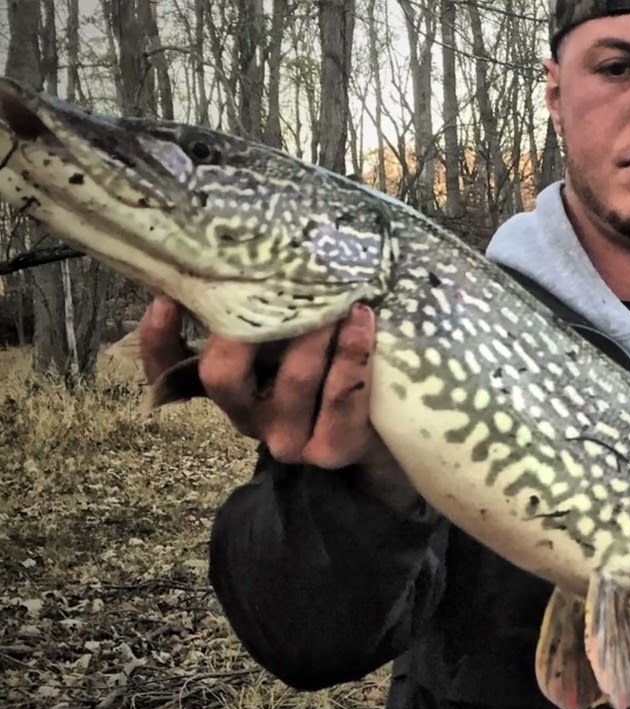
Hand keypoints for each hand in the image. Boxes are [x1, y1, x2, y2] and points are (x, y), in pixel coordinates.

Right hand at [137, 295, 377, 468]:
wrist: (384, 428)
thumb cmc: (331, 368)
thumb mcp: (290, 338)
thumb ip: (265, 311)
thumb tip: (252, 252)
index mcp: (229, 387)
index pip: (170, 372)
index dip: (157, 341)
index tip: (165, 300)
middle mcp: (248, 416)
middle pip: (222, 376)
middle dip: (245, 329)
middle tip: (274, 285)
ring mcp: (288, 438)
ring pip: (293, 381)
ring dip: (315, 334)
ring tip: (337, 297)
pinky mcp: (332, 447)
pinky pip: (341, 399)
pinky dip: (352, 355)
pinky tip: (362, 320)